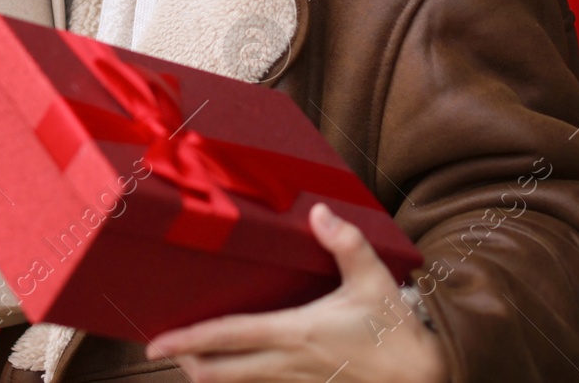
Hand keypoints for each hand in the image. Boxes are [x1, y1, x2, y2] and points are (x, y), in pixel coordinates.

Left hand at [143, 203, 448, 382]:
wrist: (422, 379)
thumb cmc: (394, 332)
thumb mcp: (373, 280)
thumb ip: (346, 243)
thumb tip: (318, 213)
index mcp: (295, 332)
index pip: (229, 335)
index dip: (188, 339)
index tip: (156, 343)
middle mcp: (287, 363)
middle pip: (222, 372)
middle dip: (189, 362)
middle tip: (162, 349)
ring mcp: (296, 382)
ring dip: (212, 372)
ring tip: (191, 357)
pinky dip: (241, 379)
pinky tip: (237, 367)